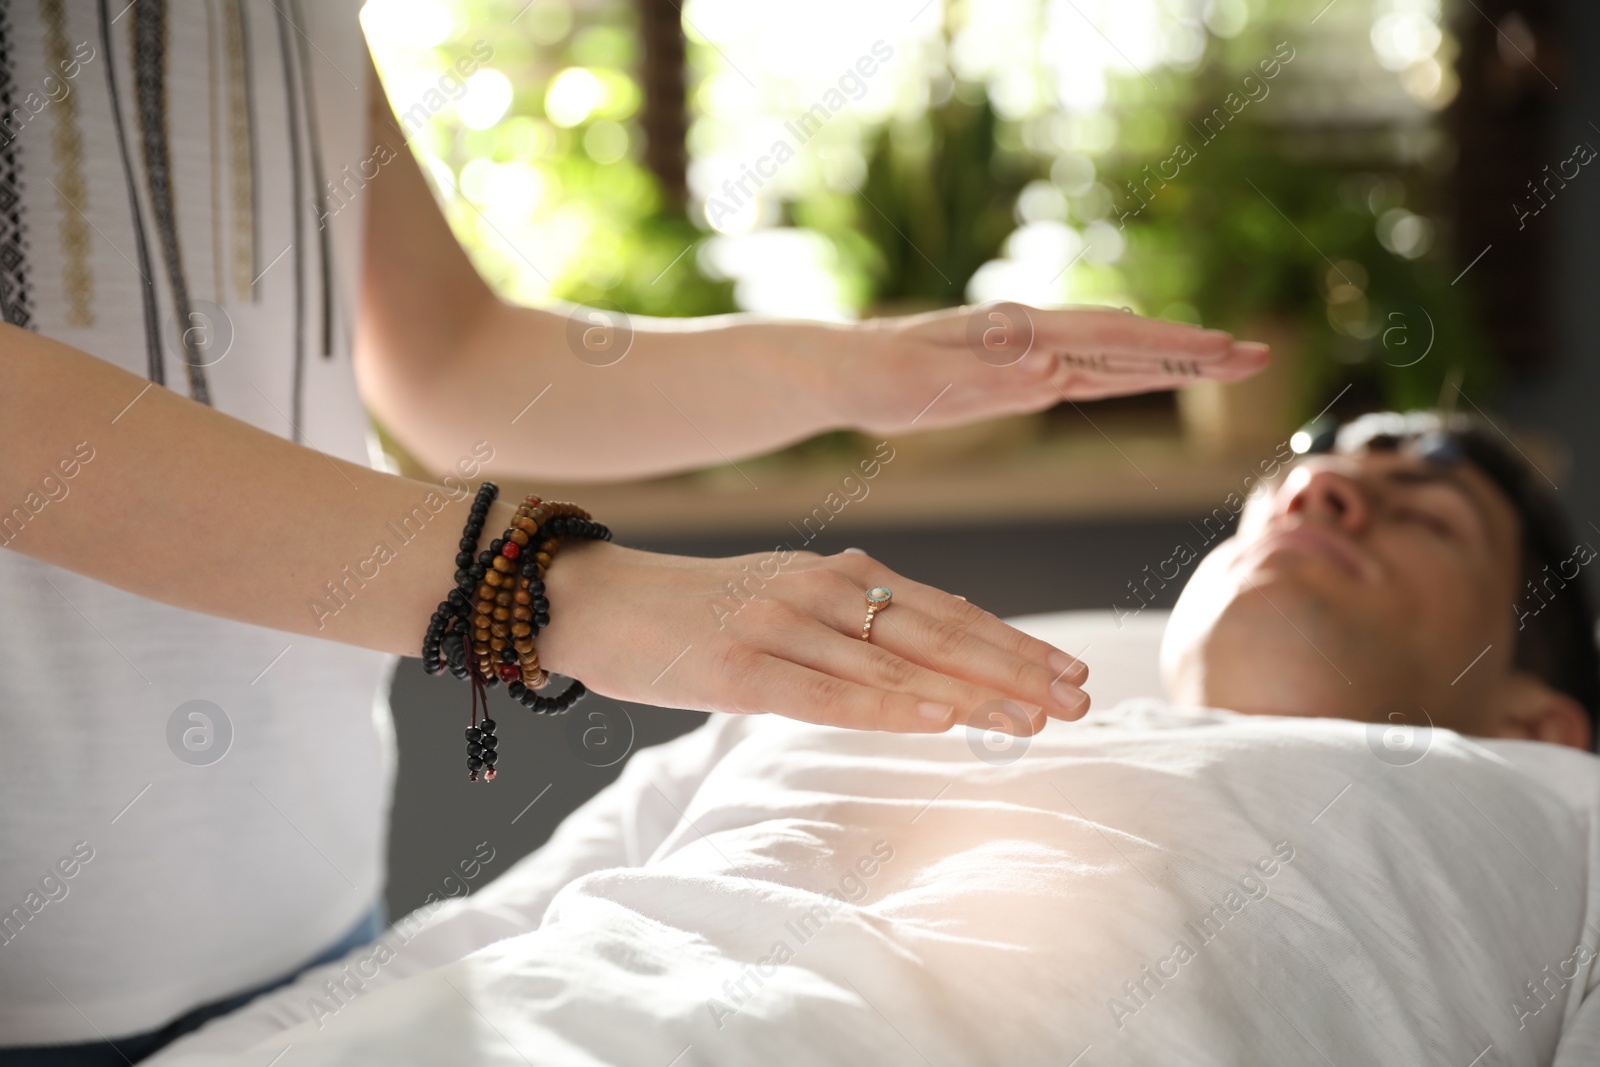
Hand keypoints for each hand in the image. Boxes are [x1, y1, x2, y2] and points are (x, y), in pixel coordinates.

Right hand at [535, 540, 1089, 734]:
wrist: (597, 599)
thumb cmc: (700, 612)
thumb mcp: (790, 602)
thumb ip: (858, 624)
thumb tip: (937, 659)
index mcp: (839, 575)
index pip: (946, 611)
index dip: (1012, 642)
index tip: (1071, 672)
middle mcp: (820, 591)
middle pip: (936, 633)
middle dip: (1014, 668)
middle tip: (1078, 700)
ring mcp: (779, 626)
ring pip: (893, 664)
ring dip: (969, 692)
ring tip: (1032, 718)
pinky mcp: (736, 668)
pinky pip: (823, 691)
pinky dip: (884, 706)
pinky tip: (935, 720)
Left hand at [822, 303, 1270, 434]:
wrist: (844, 370)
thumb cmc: (879, 375)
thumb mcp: (925, 381)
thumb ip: (990, 376)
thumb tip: (1055, 367)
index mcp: (1021, 334)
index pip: (1112, 341)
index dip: (1171, 350)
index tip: (1226, 353)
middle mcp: (1035, 338)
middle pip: (1129, 344)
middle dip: (1194, 352)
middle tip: (1259, 356)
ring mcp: (1031, 356)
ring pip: (1116, 358)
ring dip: (1171, 362)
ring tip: (1227, 363)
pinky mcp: (1019, 377)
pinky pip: (1087, 376)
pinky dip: (1128, 375)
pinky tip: (1151, 375)